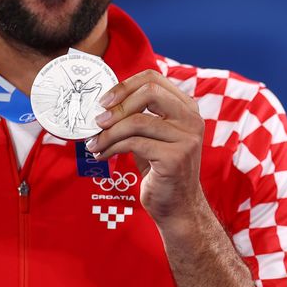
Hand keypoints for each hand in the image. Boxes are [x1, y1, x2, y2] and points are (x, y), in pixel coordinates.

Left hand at [87, 69, 207, 227]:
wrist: (178, 207)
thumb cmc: (161, 171)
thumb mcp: (152, 137)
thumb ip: (139, 116)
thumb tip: (104, 104)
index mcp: (187, 109)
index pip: (154, 79)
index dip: (125, 86)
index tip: (105, 102)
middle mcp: (191, 120)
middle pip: (149, 93)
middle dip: (117, 106)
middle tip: (97, 121)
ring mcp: (186, 139)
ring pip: (137, 121)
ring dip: (108, 133)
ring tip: (94, 144)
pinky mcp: (175, 158)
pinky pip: (134, 143)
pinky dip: (111, 148)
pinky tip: (102, 155)